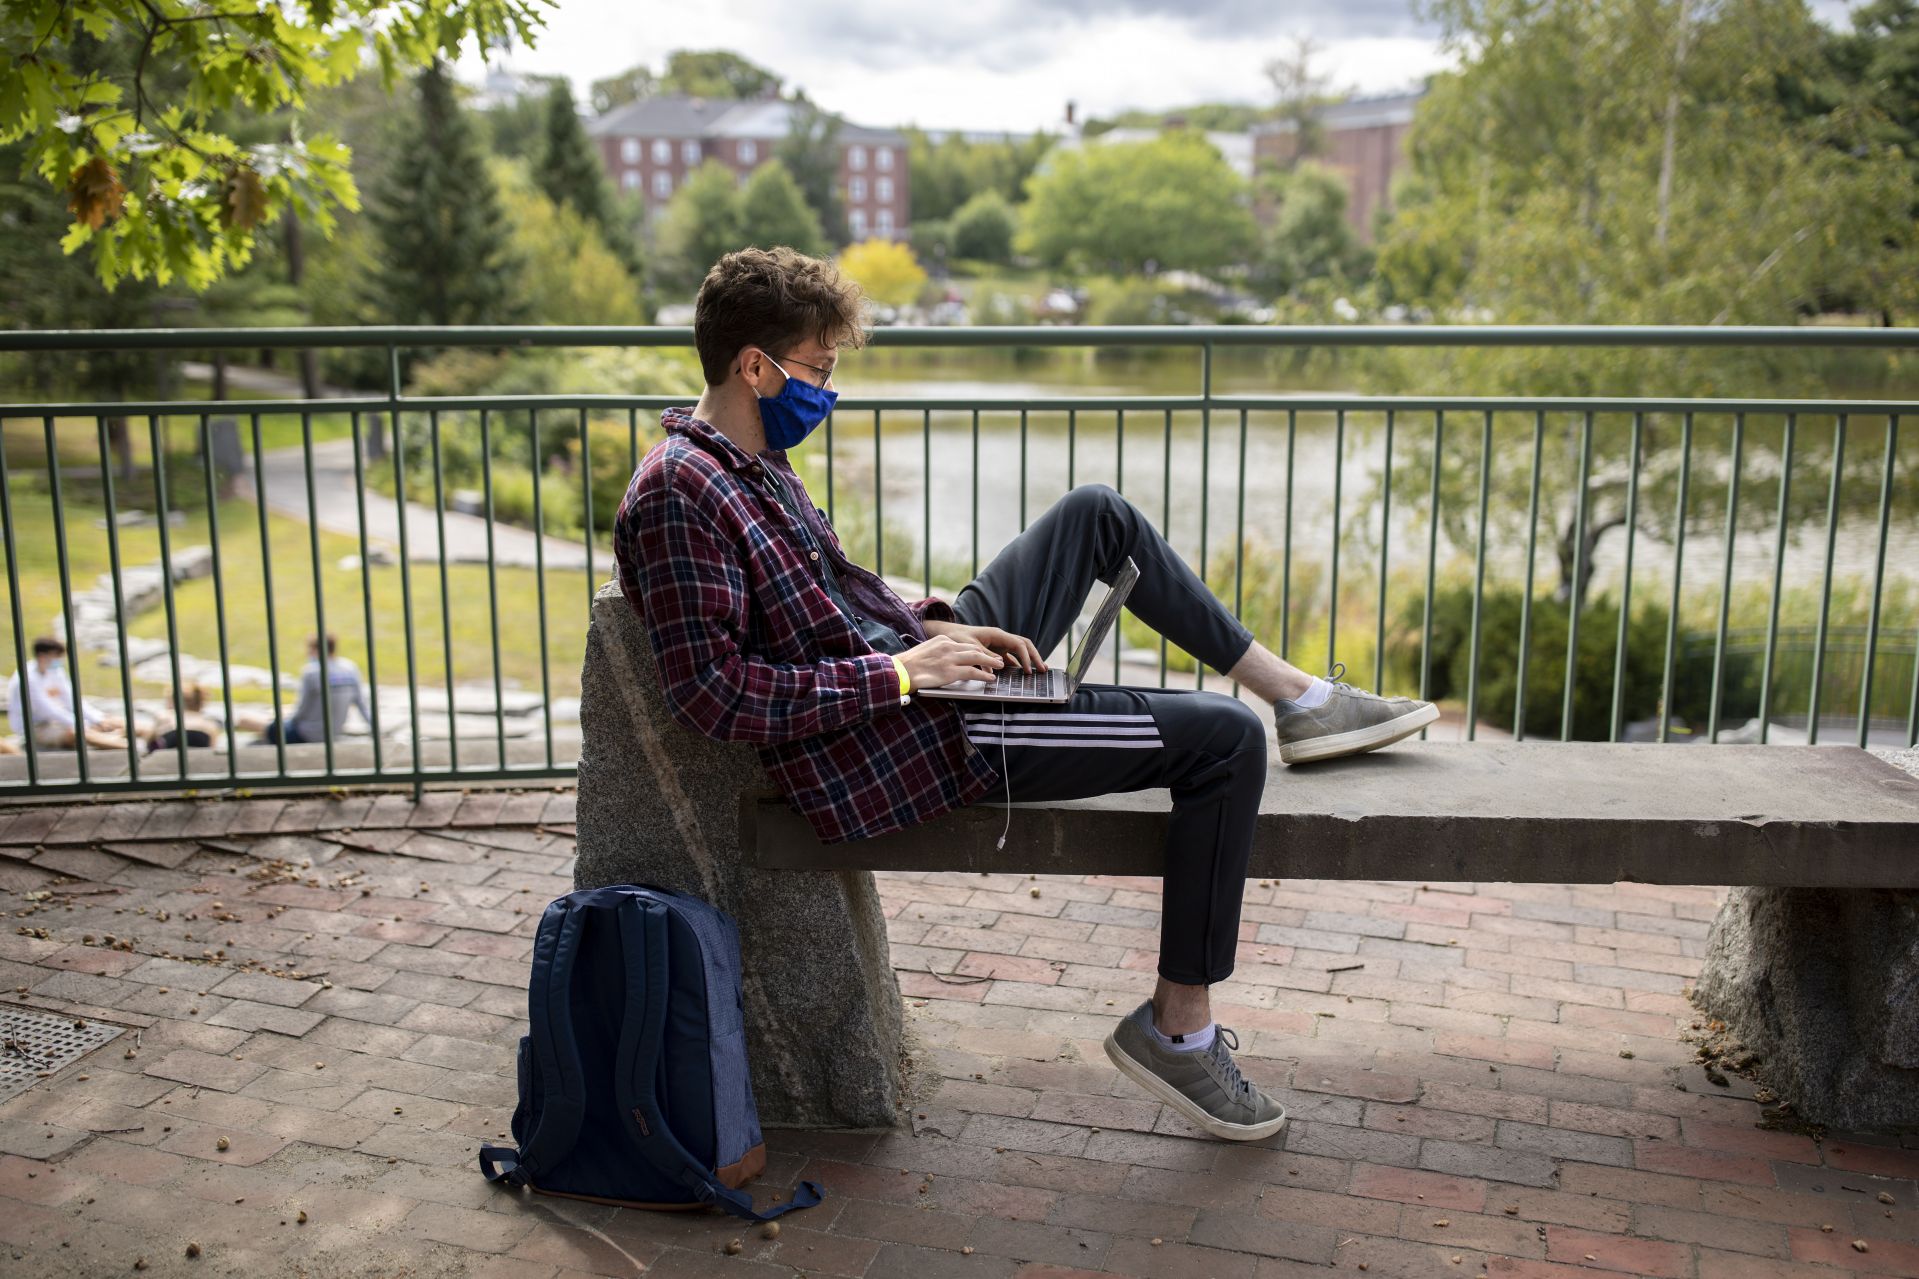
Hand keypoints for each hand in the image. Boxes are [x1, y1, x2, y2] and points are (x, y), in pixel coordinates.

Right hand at [899, 632, 1015, 690]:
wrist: (899, 671)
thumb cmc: (909, 665)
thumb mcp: (926, 651)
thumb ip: (939, 652)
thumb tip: (946, 660)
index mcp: (942, 640)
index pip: (964, 644)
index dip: (977, 650)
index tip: (984, 654)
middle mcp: (948, 646)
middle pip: (974, 648)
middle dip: (988, 654)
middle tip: (999, 660)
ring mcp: (950, 659)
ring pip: (977, 658)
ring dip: (991, 663)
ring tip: (1000, 667)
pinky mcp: (950, 672)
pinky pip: (972, 672)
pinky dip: (984, 675)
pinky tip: (991, 678)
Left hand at [920, 621, 1047, 673]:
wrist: (948, 634)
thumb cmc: (958, 638)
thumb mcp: (970, 647)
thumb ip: (984, 656)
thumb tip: (1000, 665)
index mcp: (997, 634)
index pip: (1018, 644)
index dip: (1026, 657)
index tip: (1029, 670)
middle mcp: (1001, 638)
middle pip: (1024, 646)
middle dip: (1035, 657)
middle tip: (1044, 670)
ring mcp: (1000, 645)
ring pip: (1020, 652)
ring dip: (1029, 661)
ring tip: (1039, 671)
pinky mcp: (996, 651)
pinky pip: (1011, 658)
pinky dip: (1018, 665)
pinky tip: (1022, 674)